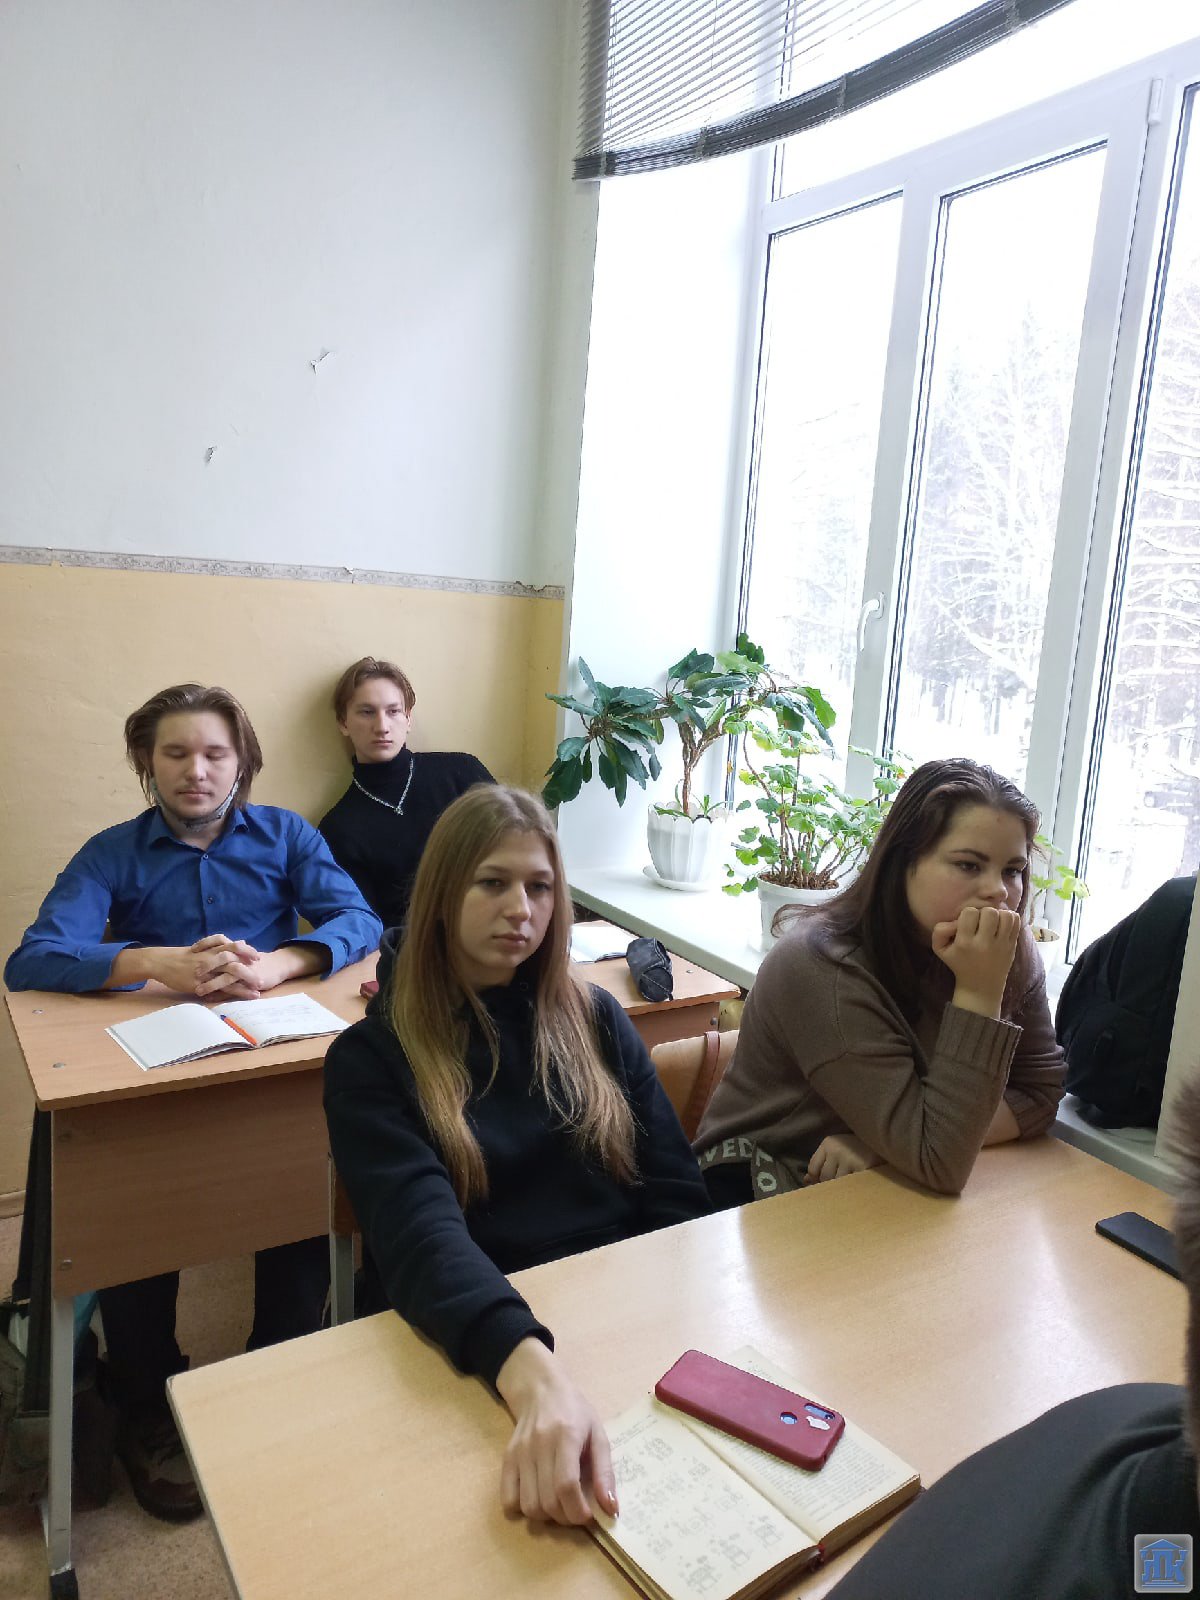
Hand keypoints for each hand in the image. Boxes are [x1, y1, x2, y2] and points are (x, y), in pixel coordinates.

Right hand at [108, 939, 257, 995]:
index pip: (234, 947)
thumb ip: (217, 948)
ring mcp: (206, 971)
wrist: (162, 961)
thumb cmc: (181, 956)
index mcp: (211, 948)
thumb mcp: (200, 949)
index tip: (258, 957)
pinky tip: (239, 998)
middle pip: (236, 960)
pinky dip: (231, 993)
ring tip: (257, 991)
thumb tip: (235, 946)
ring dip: (245, 983)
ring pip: (230, 975)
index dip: (247, 951)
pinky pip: (219, 988)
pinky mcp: (200, 982)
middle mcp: (211, 958)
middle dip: (251, 969)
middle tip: (262, 977)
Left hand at [193, 939, 326, 997]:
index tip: (192, 950)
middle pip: (221, 956)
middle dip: (206, 964)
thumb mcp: (239, 953)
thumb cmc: (254, 961)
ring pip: (227, 974)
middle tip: (193, 972)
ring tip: (199, 991)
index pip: (218, 940)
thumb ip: (225, 952)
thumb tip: (204, 954)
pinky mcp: (252, 980)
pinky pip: (235, 988)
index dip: (205, 943)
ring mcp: (246, 969)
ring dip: (212, 983)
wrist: (276, 966)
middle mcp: (240, 957)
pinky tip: (211, 998)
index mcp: (235, 948)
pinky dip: (223, 993)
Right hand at [495, 1338, 617, 1525]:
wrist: (541, 1388)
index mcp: (566, 1437)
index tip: (588, 1515)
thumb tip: (611, 1509)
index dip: (578, 1510)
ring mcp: (520, 1453)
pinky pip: (508, 1498)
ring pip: (528, 1505)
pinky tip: (538, 1499)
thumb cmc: (575, 1411)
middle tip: (576, 1510)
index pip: (566, 1485)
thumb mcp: (598, 1434)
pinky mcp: (507, 1458)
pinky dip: (522, 1510)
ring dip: (546, 1517)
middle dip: (565, 1517)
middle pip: (547, 1500)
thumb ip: (605, 1472)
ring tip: (559, 1506)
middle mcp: (539, 1445)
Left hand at [804, 1133, 882, 1184]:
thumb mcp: (838, 1149)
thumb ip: (822, 1163)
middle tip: (843, 1184)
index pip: (813, 1168)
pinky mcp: (862, 1168)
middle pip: (825, 1178)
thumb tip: (806, 1181)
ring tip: (853, 1184)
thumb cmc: (859, 1149)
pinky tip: (860, 1185)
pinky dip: (854, 1188)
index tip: (825, 1183)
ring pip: (838, 1183)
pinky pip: (852, 1186)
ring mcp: (849, 1159)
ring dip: (844, 1187)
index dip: (817, 1179)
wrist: (887, 1142)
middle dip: (832, 1184)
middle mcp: (837, 1149)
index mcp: (829, 1143)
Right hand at [931, 906, 1020, 1017]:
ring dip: (999, 914)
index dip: (968, 914)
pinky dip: (1010, 918)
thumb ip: (939, 930)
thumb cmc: (959, 964)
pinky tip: (1002, 924)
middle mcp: (984, 943)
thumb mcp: (940, 950)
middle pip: (989, 912)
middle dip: (984, 913)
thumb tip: (955, 920)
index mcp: (965, 943)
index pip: (970, 913)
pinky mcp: (1012, 946)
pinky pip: (1016, 922)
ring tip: (994, 922)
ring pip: (1005, 916)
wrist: (980, 986)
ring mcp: (1001, 945)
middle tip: (982, 922)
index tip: (968, 923)